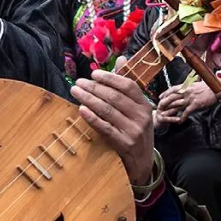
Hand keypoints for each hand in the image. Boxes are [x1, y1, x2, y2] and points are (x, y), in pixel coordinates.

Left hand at [71, 69, 153, 188]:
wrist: (143, 162)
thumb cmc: (136, 130)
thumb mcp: (137, 109)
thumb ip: (127, 85)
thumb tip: (122, 58)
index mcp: (144, 105)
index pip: (128, 85)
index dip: (110, 78)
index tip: (93, 74)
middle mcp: (141, 117)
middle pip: (114, 97)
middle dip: (94, 88)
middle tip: (78, 82)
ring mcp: (133, 131)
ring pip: (108, 110)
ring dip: (89, 99)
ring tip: (75, 91)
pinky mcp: (123, 144)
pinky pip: (104, 127)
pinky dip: (92, 118)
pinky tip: (81, 109)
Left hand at [156, 82, 217, 125]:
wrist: (215, 89)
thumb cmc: (206, 87)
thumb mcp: (194, 84)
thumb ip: (187, 87)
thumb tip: (182, 88)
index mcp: (185, 87)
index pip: (172, 89)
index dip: (165, 93)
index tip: (160, 97)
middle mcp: (185, 92)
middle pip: (171, 98)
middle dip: (164, 103)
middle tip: (159, 108)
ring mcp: (189, 98)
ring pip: (176, 105)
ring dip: (170, 112)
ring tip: (164, 116)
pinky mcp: (195, 104)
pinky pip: (186, 112)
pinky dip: (182, 117)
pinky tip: (179, 121)